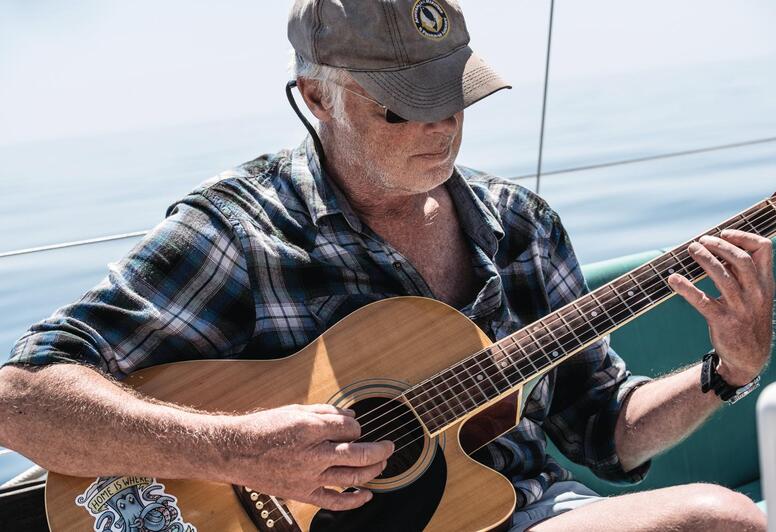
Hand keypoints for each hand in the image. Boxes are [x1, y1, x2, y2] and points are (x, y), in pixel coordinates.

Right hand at [219, 403, 393, 510]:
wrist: (236, 451)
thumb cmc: (263, 428)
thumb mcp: (295, 410)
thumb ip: (326, 412)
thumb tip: (350, 416)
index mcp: (310, 427)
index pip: (350, 427)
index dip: (357, 427)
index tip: (354, 427)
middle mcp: (313, 453)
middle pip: (360, 453)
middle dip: (380, 449)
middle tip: (389, 445)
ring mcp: (309, 476)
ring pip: (352, 476)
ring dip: (373, 470)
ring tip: (382, 465)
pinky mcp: (302, 493)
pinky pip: (334, 501)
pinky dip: (354, 500)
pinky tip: (366, 495)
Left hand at [668, 229, 773, 385]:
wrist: (749, 358)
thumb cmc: (748, 320)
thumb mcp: (754, 295)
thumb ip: (742, 274)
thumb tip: (719, 247)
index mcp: (766, 284)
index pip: (763, 250)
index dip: (743, 237)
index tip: (724, 233)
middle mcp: (757, 294)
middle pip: (741, 260)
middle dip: (720, 246)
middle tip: (701, 241)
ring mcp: (740, 308)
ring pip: (722, 277)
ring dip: (704, 259)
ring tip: (690, 249)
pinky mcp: (723, 322)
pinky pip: (702, 301)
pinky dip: (686, 288)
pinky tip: (673, 279)